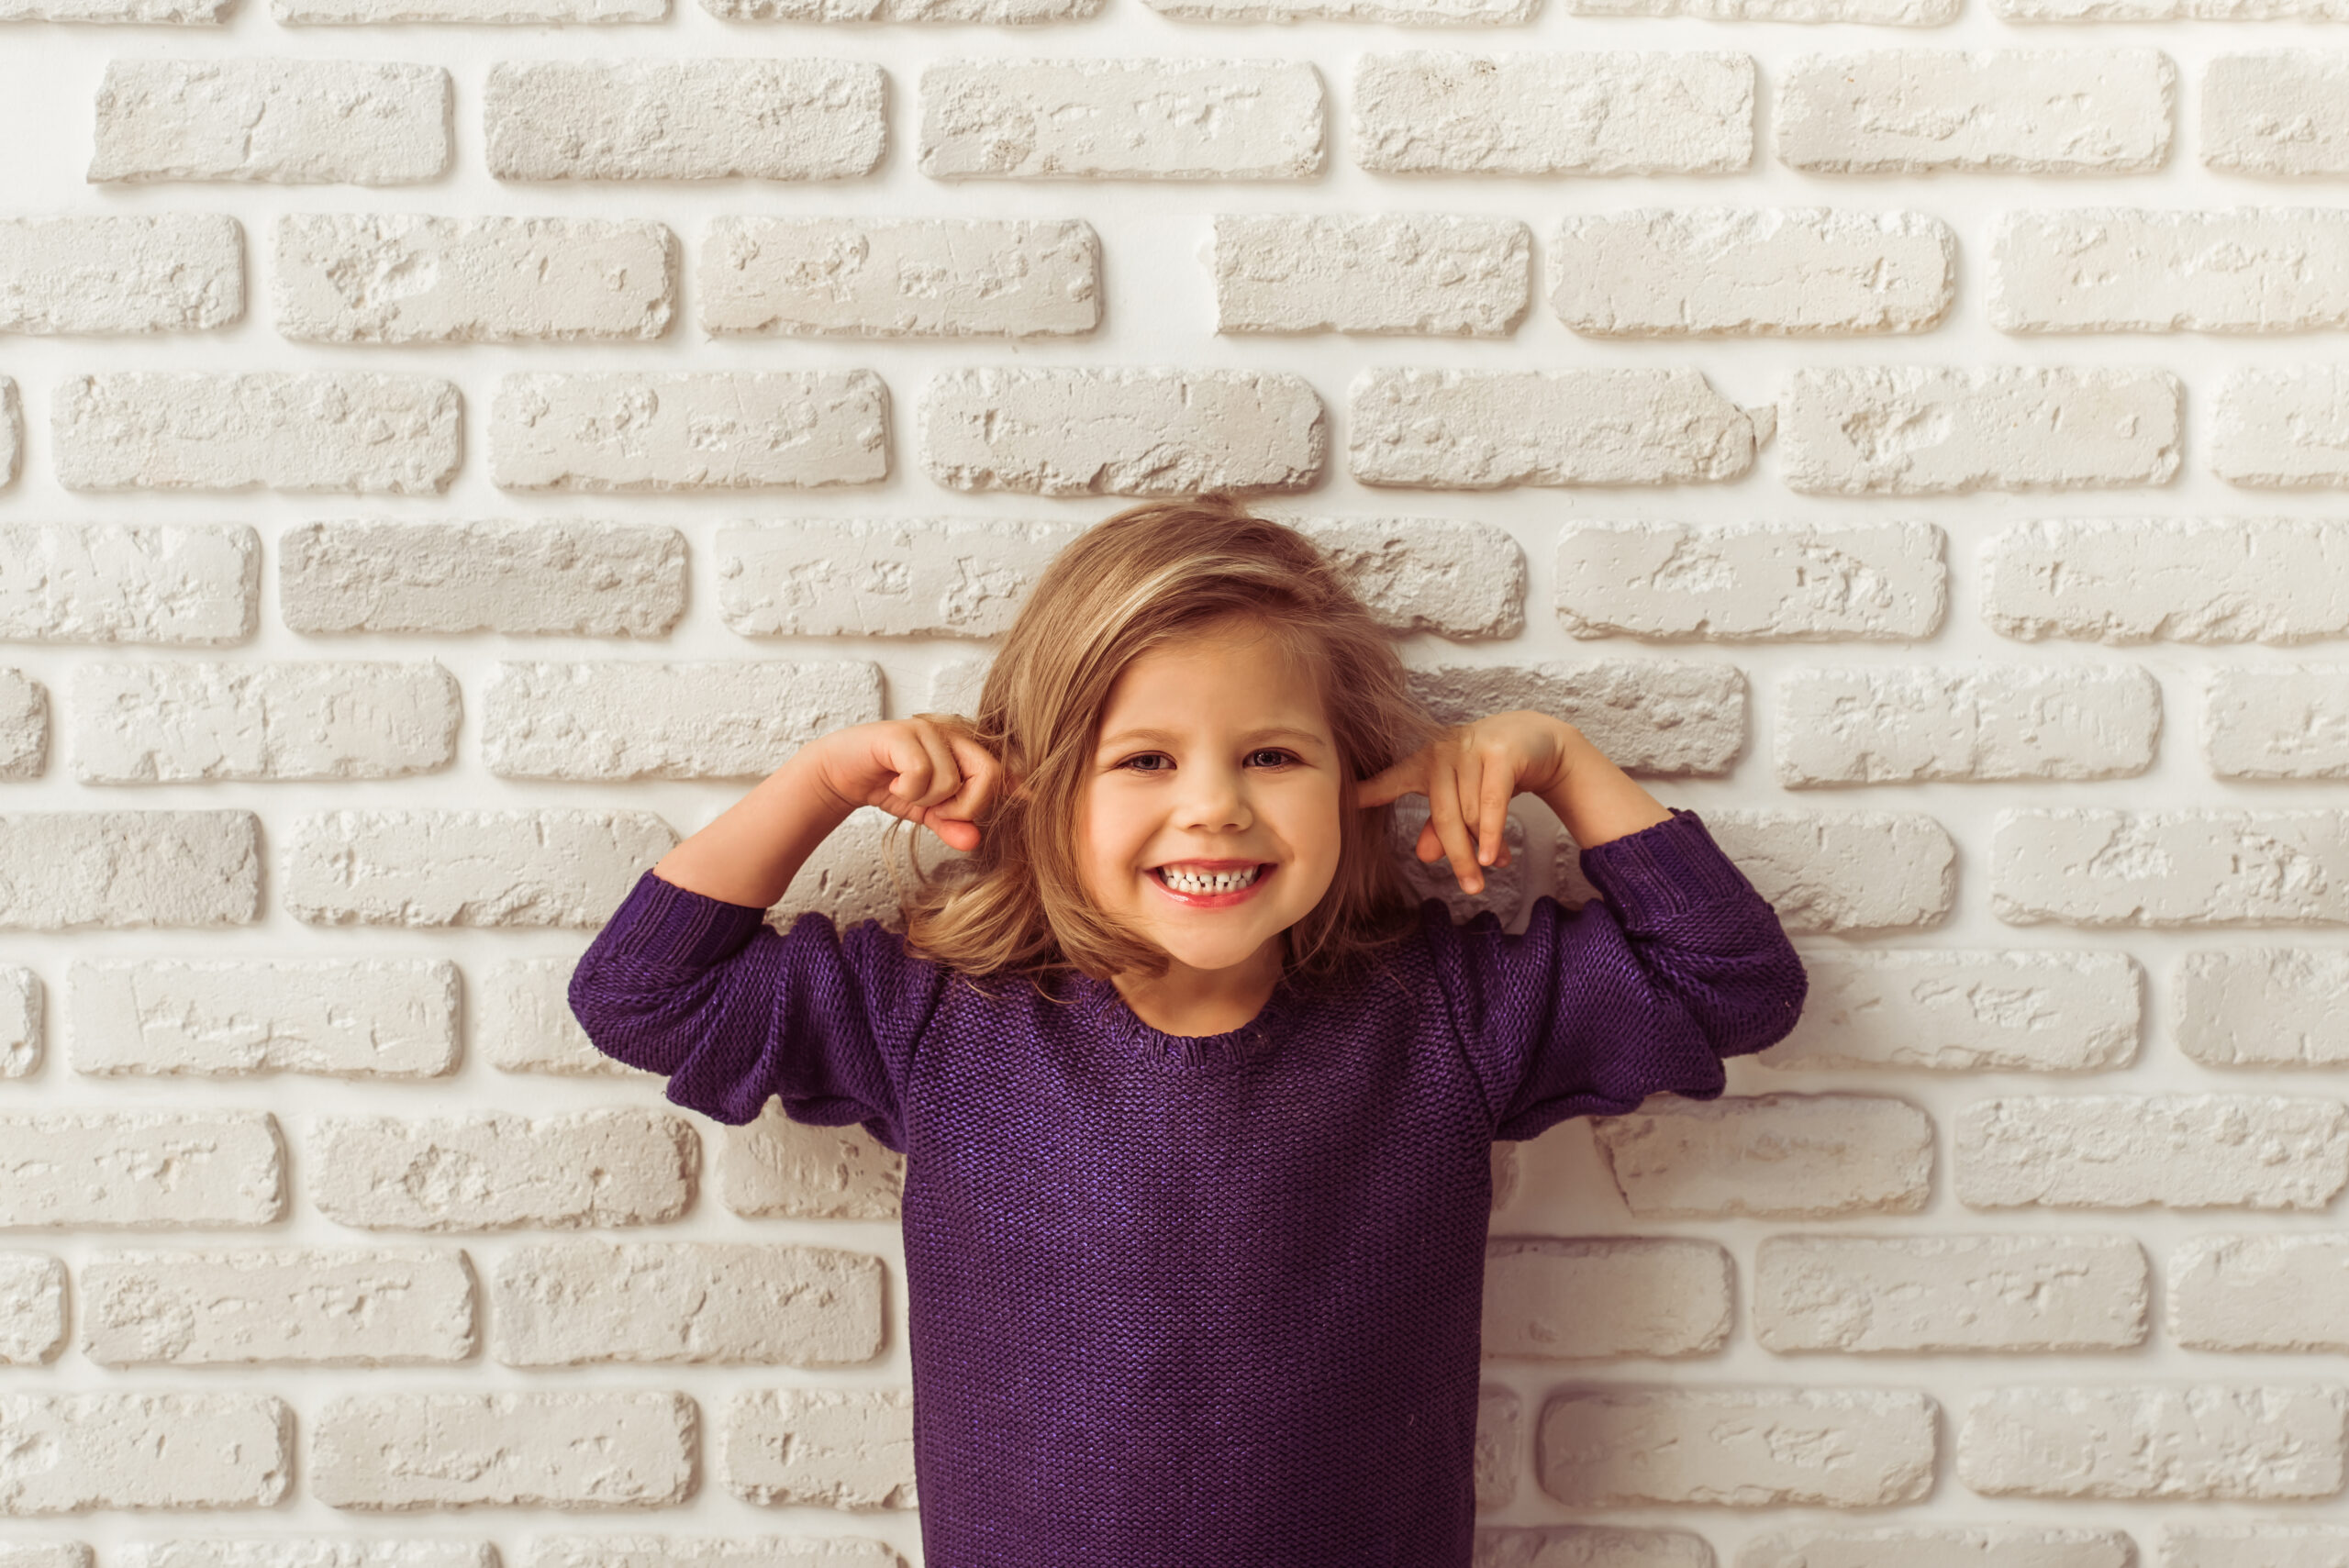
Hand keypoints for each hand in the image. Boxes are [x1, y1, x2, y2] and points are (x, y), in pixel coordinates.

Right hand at [805, 715, 1003, 853]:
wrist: (842, 771)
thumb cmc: (891, 784)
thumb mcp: (927, 812)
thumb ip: (952, 825)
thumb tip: (974, 842)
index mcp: (965, 749)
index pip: (1003, 769)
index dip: (1018, 785)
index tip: (1032, 800)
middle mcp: (953, 734)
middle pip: (990, 773)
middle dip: (966, 806)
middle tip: (938, 811)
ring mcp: (928, 730)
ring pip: (952, 780)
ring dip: (927, 799)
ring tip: (908, 791)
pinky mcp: (902, 734)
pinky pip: (922, 773)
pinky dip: (908, 790)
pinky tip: (894, 784)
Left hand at [1357, 712, 1576, 894]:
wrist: (1534, 739)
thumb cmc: (1489, 774)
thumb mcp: (1463, 800)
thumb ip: (1441, 828)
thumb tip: (1424, 857)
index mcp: (1423, 763)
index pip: (1389, 781)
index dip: (1366, 793)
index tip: (1342, 803)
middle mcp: (1441, 753)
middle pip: (1443, 816)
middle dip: (1458, 856)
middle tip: (1471, 889)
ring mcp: (1470, 749)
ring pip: (1472, 813)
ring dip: (1487, 845)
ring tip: (1497, 862)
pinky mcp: (1499, 753)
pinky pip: (1493, 803)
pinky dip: (1493, 834)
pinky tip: (1495, 859)